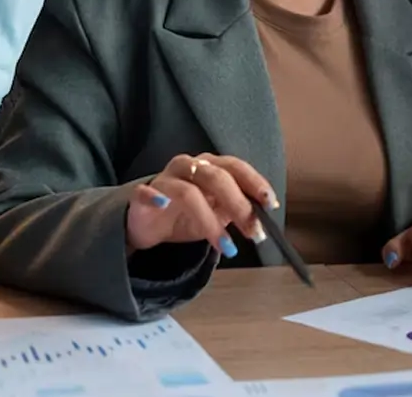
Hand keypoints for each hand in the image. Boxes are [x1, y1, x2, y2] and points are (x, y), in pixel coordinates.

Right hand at [126, 154, 274, 259]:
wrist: (147, 221)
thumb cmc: (185, 213)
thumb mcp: (216, 213)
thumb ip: (237, 211)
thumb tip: (262, 219)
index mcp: (209, 166)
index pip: (235, 167)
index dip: (254, 182)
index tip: (269, 204)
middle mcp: (188, 166)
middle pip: (216, 177)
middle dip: (238, 205)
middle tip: (253, 232)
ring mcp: (164, 179)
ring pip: (188, 191)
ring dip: (209, 220)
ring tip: (226, 246)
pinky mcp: (141, 195)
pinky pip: (145, 192)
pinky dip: (153, 196)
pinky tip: (162, 204)